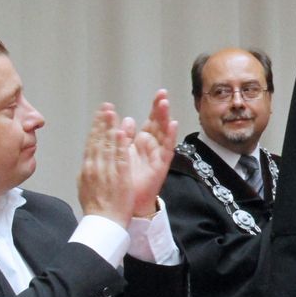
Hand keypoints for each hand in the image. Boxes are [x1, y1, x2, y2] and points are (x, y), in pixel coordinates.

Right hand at [77, 104, 133, 226]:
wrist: (103, 223)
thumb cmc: (96, 208)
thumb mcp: (86, 185)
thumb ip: (88, 170)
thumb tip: (87, 160)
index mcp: (88, 168)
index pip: (92, 144)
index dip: (96, 128)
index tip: (99, 114)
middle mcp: (95, 167)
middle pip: (98, 141)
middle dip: (102, 122)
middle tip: (106, 106)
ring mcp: (107, 172)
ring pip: (108, 146)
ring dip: (110, 128)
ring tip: (112, 113)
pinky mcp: (119, 177)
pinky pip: (120, 158)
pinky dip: (121, 145)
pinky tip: (122, 133)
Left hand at [126, 90, 177, 217]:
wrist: (126, 203)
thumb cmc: (125, 179)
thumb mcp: (122, 153)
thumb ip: (125, 136)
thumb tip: (129, 119)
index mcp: (142, 142)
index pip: (150, 120)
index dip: (154, 107)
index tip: (159, 93)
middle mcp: (152, 147)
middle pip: (159, 124)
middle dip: (161, 109)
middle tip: (163, 94)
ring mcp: (157, 155)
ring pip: (164, 133)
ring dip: (165, 118)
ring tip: (166, 104)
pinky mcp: (160, 165)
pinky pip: (167, 149)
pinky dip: (170, 137)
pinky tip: (173, 125)